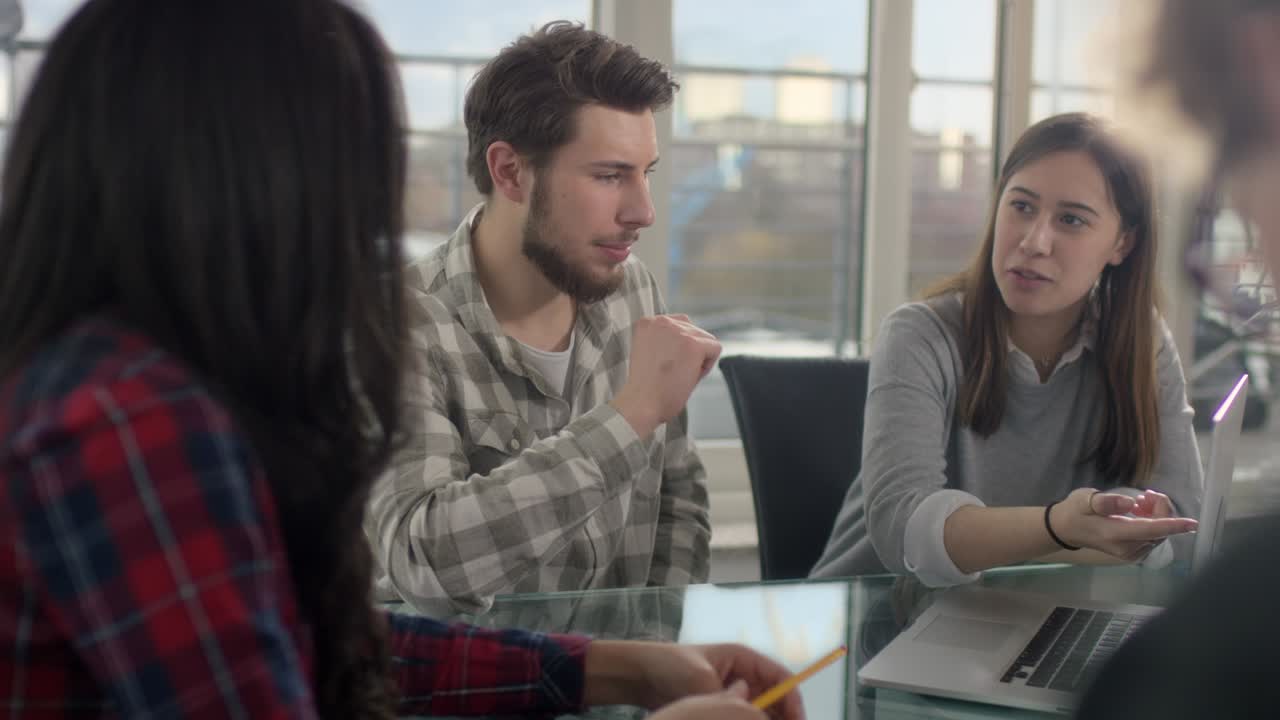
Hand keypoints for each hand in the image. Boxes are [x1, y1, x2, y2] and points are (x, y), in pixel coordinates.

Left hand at [583, 641, 804, 719]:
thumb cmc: (670, 667)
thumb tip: (754, 714)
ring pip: (760, 712)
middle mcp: (743, 675)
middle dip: (783, 717)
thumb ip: (730, 700)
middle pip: (776, 699)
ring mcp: (733, 692)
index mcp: (744, 658)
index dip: (793, 700)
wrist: (638, 675)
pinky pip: (742, 717)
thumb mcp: (702, 683)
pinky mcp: (720, 707)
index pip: (781, 678)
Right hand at [612, 314, 721, 436]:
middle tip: (674, 372)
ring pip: (706, 340)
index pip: (678, 325)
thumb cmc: (645, 388)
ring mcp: (678, 331)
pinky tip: (689, 376)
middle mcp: (662, 321)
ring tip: (679, 374)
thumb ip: (666, 341)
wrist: (640, 403)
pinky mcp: (693, 344)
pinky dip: (707, 366)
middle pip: (693, 330)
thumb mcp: (648, 353)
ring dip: (698, 359)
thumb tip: (689, 341)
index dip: (679, 347)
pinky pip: (715, 349)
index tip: (668, 363)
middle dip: (690, 352)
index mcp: (648, 323)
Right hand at [1049, 488, 1195, 561]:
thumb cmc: (1075, 511)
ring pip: (1159, 534)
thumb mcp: (1085, 499)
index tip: (1192, 523)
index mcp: (1116, 534)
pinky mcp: (1133, 554)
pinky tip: (1141, 513)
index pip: (1151, 530)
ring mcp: (1131, 554)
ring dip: (1157, 516)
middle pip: (1159, 530)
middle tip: (1146, 494)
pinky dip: (1154, 524)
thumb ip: (1106, 501)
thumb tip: (1129, 503)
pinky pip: (1153, 538)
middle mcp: (1127, 548)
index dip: (1173, 525)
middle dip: (1160, 509)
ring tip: (1141, 501)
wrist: (1065, 529)